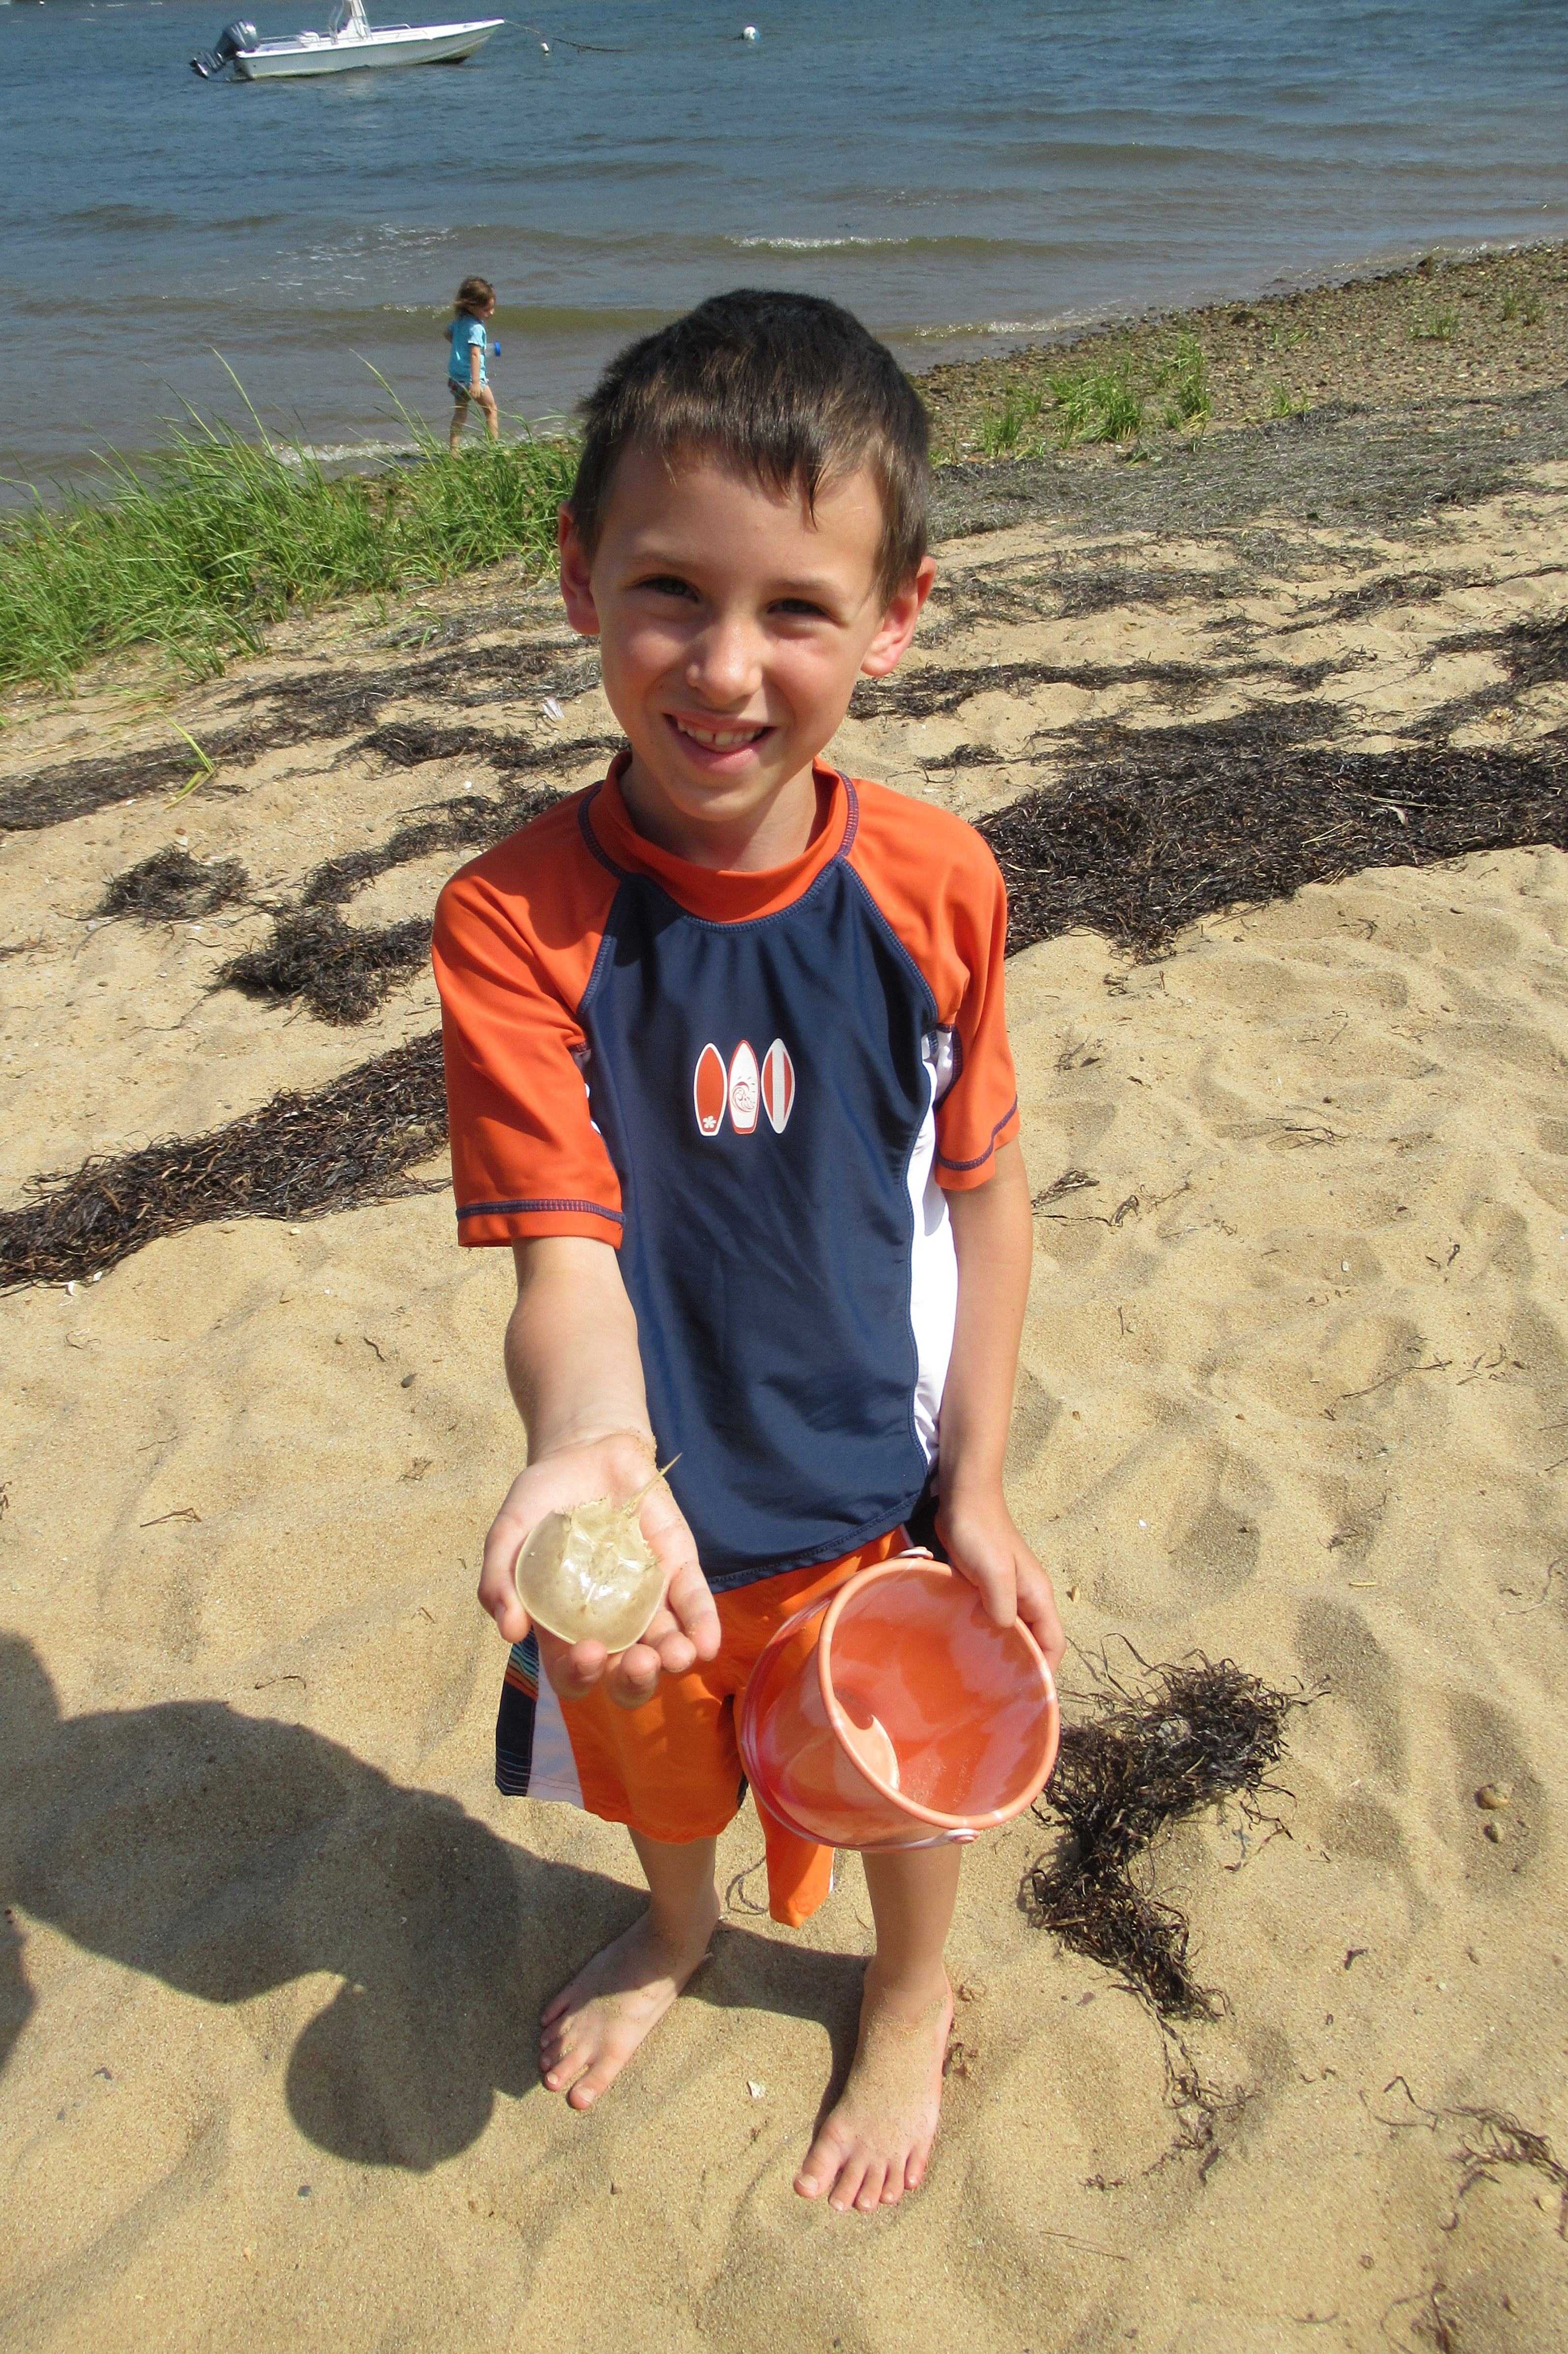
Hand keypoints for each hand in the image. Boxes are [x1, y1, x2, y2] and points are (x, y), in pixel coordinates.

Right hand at [478, 1432, 720, 1709]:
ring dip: (674, 1658)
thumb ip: (500, 1581)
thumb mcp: (508, 1536)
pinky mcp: (677, 1567)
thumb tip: (511, 1631)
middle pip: (624, 1672)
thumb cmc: (540, 1502)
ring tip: (675, 1657)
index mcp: (564, 1626)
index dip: (581, 1675)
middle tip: (636, 1663)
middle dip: (634, 1679)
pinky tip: (705, 1644)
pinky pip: (693, 1601)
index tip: (586, 1652)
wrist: (582, 1451)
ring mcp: (647, 1597)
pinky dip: (702, 1624)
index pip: (574, 1671)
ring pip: (666, 1644)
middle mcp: (609, 1622)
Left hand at [935, 1485, 1064, 1675]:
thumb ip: (1002, 1607)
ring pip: (1012, 1631)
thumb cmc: (981, 1534)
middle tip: (1000, 1694)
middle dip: (1024, 1666)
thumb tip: (1002, 1633)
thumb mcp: (995, 1573)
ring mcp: (1007, 1592)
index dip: (1047, 1670)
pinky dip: (985, 1634)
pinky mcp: (987, 1587)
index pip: (1054, 1643)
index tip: (1028, 1695)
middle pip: (1035, 1641)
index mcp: (1038, 1596)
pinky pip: (992, 1618)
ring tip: (982, 1678)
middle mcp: (1027, 1598)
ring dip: (1002, 1651)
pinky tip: (966, 1646)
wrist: (964, 1499)